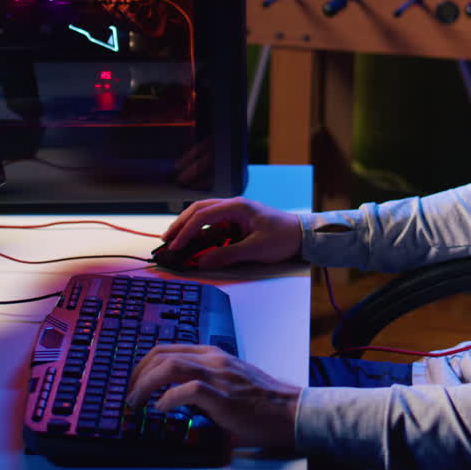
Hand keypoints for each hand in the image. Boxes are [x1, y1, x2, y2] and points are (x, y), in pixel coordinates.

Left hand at [127, 344, 300, 448]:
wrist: (290, 409)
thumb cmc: (262, 400)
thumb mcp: (229, 381)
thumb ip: (205, 381)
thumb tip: (175, 396)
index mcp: (213, 354)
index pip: (168, 348)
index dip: (143, 364)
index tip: (133, 382)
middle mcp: (213, 360)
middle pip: (162, 354)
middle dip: (137, 374)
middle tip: (128, 394)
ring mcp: (218, 376)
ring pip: (170, 366)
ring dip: (145, 385)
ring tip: (136, 402)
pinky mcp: (223, 396)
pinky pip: (188, 390)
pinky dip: (168, 398)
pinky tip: (160, 409)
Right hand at [158, 197, 302, 268]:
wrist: (303, 235)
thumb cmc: (284, 238)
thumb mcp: (256, 249)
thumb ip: (228, 255)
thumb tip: (202, 263)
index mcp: (238, 207)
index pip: (204, 215)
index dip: (187, 231)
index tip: (176, 245)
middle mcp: (234, 206)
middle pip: (199, 210)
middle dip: (181, 224)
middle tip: (166, 240)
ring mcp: (234, 213)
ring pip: (204, 216)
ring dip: (188, 227)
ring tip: (174, 240)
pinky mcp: (236, 223)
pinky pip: (213, 225)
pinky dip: (200, 233)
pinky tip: (192, 243)